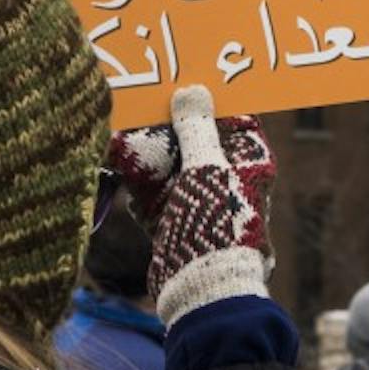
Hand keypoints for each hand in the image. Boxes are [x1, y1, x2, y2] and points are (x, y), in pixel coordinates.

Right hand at [108, 86, 275, 324]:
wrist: (202, 291)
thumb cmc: (215, 224)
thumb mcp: (205, 167)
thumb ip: (196, 128)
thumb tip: (192, 89)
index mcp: (250, 162)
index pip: (231, 118)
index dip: (207, 99)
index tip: (180, 78)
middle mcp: (228, 179)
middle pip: (195, 140)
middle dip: (167, 125)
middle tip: (142, 102)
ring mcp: (203, 201)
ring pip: (172, 166)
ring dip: (148, 154)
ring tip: (123, 131)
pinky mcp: (178, 221)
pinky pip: (156, 193)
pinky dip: (139, 184)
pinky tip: (118, 166)